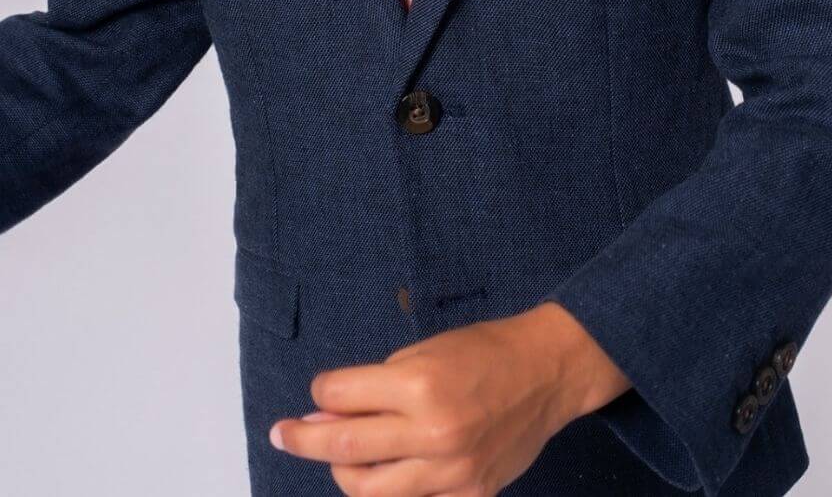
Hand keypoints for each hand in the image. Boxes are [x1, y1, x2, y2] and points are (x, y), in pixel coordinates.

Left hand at [268, 302, 630, 495]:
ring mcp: (451, 471)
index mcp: (420, 385)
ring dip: (342, 473)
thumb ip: (377, 384)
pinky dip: (392, 492)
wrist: (548, 371)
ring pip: (369, 491)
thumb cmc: (486, 350)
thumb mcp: (427, 349)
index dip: (320, 392)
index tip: (316, 393)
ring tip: (339, 459)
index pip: (341, 395)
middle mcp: (433, 432)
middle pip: (344, 448)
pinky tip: (386, 476)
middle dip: (303, 439)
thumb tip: (328, 412)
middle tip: (283, 433)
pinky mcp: (469, 495)